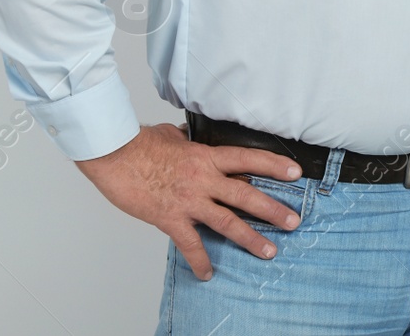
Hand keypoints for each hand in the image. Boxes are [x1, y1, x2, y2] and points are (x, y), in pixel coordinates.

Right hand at [75, 123, 302, 280]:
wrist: (113, 156)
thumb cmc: (139, 144)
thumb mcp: (172, 136)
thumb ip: (188, 141)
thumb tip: (190, 137)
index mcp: (207, 157)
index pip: (249, 159)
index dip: (274, 165)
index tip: (296, 173)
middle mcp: (204, 179)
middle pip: (246, 195)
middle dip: (273, 210)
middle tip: (293, 221)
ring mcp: (189, 201)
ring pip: (227, 222)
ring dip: (250, 238)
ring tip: (269, 251)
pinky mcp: (170, 219)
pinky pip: (190, 244)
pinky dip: (200, 261)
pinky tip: (208, 273)